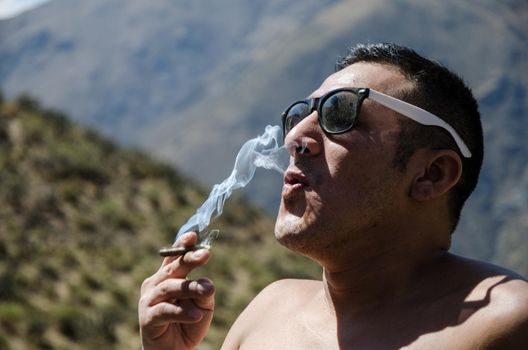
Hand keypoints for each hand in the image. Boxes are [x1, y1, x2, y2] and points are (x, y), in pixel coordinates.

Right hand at [139, 232, 214, 349]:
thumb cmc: (188, 324)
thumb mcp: (203, 307)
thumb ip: (205, 293)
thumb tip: (207, 282)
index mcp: (167, 277)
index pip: (174, 257)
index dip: (182, 245)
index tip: (193, 235)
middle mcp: (155, 285)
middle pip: (172, 268)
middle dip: (189, 259)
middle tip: (206, 254)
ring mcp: (149, 301)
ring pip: (170, 288)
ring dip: (190, 288)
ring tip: (208, 291)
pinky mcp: (147, 319)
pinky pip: (165, 311)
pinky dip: (181, 312)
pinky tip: (197, 315)